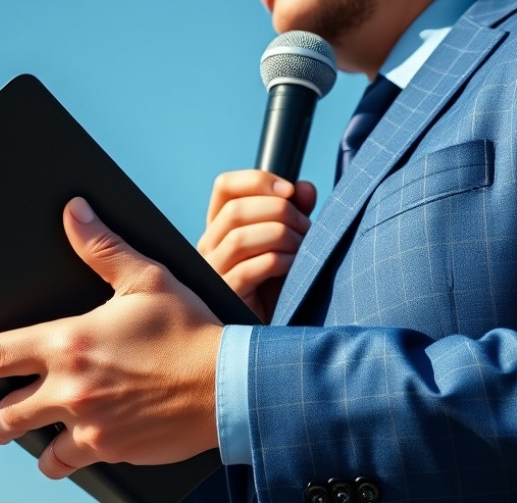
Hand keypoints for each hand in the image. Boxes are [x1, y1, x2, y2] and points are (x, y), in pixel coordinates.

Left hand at [0, 197, 222, 478]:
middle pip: (4, 415)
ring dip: (30, 443)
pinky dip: (66, 460)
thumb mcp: (146, 279)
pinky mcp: (112, 450)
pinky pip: (72, 464)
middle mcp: (71, 389)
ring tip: (34, 438)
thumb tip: (74, 211)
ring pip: (36, 449)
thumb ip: (102, 247)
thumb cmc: (189, 329)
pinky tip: (73, 451)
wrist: (228, 384)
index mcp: (70, 344)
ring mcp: (90, 425)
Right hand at [197, 170, 315, 320]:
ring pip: (240, 237)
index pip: (225, 186)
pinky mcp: (227, 295)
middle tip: (307, 228)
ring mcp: (213, 272)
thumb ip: (295, 213)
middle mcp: (209, 246)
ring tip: (304, 248)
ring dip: (281, 236)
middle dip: (280, 211)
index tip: (291, 191)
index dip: (258, 180)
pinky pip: (250, 269)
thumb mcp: (289, 244)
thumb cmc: (278, 287)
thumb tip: (304, 188)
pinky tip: (296, 267)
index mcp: (221, 227)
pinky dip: (279, 261)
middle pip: (236, 210)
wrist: (271, 336)